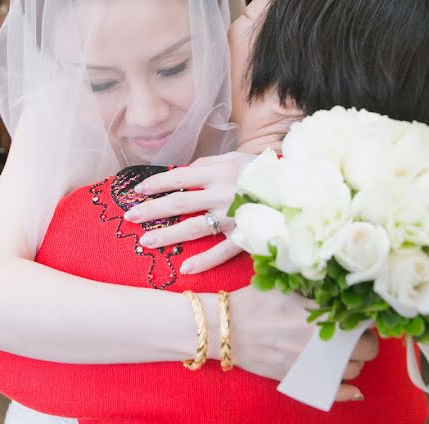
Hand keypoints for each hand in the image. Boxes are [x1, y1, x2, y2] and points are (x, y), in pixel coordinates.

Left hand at [128, 152, 254, 272]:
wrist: (299, 189)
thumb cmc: (264, 172)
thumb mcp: (237, 159)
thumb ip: (210, 164)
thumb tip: (183, 172)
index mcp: (219, 172)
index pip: (179, 178)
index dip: (156, 184)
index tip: (136, 191)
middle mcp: (223, 194)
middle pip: (179, 204)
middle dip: (151, 210)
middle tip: (130, 217)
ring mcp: (234, 217)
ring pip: (194, 228)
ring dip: (167, 236)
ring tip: (146, 242)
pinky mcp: (246, 237)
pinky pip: (222, 252)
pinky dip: (204, 261)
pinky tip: (185, 269)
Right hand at [228, 286, 376, 400]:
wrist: (225, 328)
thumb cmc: (253, 302)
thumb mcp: (285, 286)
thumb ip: (315, 288)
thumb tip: (339, 287)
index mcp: (319, 318)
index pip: (362, 322)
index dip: (365, 317)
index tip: (360, 313)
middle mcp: (319, 345)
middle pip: (365, 349)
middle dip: (365, 339)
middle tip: (355, 331)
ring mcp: (310, 365)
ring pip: (352, 370)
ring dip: (353, 359)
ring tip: (343, 349)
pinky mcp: (299, 379)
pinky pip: (332, 392)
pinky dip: (347, 392)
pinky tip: (354, 389)